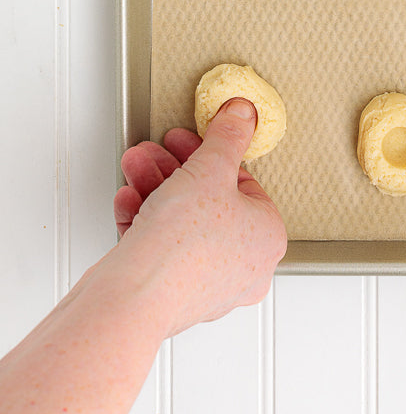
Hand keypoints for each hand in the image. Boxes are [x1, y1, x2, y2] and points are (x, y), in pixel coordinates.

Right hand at [110, 99, 286, 336]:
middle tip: (156, 151)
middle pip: (209, 202)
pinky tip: (128, 200)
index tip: (189, 140)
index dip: (211, 155)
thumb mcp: (210, 168)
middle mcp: (245, 268)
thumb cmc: (183, 244)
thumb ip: (228, 136)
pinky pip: (163, 250)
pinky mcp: (173, 297)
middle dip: (174, 170)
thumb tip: (244, 115)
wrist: (134, 298)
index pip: (244, 184)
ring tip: (134, 166)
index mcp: (268, 238)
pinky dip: (145, 222)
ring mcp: (209, 286)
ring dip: (155, 189)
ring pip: (183, 224)